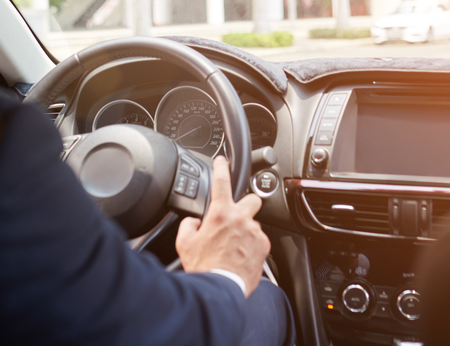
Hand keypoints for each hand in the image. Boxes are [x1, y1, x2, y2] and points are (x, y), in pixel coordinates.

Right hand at [175, 156, 269, 295]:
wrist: (221, 288)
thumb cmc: (203, 267)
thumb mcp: (185, 243)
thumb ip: (189, 225)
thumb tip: (195, 222)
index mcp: (220, 214)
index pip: (222, 181)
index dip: (222, 167)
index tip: (223, 161)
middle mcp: (241, 219)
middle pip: (252, 198)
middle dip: (246, 204)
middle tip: (236, 215)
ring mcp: (255, 232)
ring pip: (254, 222)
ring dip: (246, 229)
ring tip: (234, 246)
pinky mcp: (264, 246)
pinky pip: (259, 239)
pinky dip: (251, 245)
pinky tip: (241, 256)